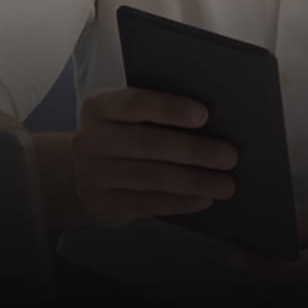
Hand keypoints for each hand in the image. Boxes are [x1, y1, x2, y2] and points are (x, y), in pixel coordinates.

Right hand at [70, 87, 237, 227]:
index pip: (135, 103)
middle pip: (149, 143)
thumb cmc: (118, 139)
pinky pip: (149, 203)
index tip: (203, 114)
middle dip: (195, 150)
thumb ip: (157, 115)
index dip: (170, 108)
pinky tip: (203, 198)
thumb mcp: (125, 119)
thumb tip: (213, 123)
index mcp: (99, 108)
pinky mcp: (105, 204)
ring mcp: (95, 175)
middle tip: (229, 156)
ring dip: (195, 182)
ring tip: (225, 184)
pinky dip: (181, 202)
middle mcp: (92, 140)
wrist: (78, 177)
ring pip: (152, 177)